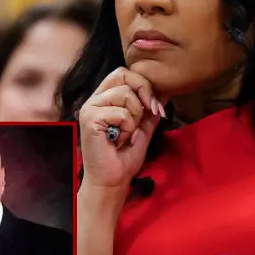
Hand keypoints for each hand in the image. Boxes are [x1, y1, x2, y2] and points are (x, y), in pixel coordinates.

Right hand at [78, 67, 166, 191]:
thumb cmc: (124, 157)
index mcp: (105, 98)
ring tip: (126, 134)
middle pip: (123, 74)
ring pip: (125, 95)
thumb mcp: (143, 128)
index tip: (155, 107)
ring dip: (134, 117)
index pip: (125, 73)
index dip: (144, 84)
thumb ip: (150, 109)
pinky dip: (128, 128)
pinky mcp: (89, 119)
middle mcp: (95, 99)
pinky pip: (121, 113)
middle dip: (144, 91)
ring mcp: (90, 108)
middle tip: (149, 112)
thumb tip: (166, 91)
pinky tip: (119, 140)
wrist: (113, 181)